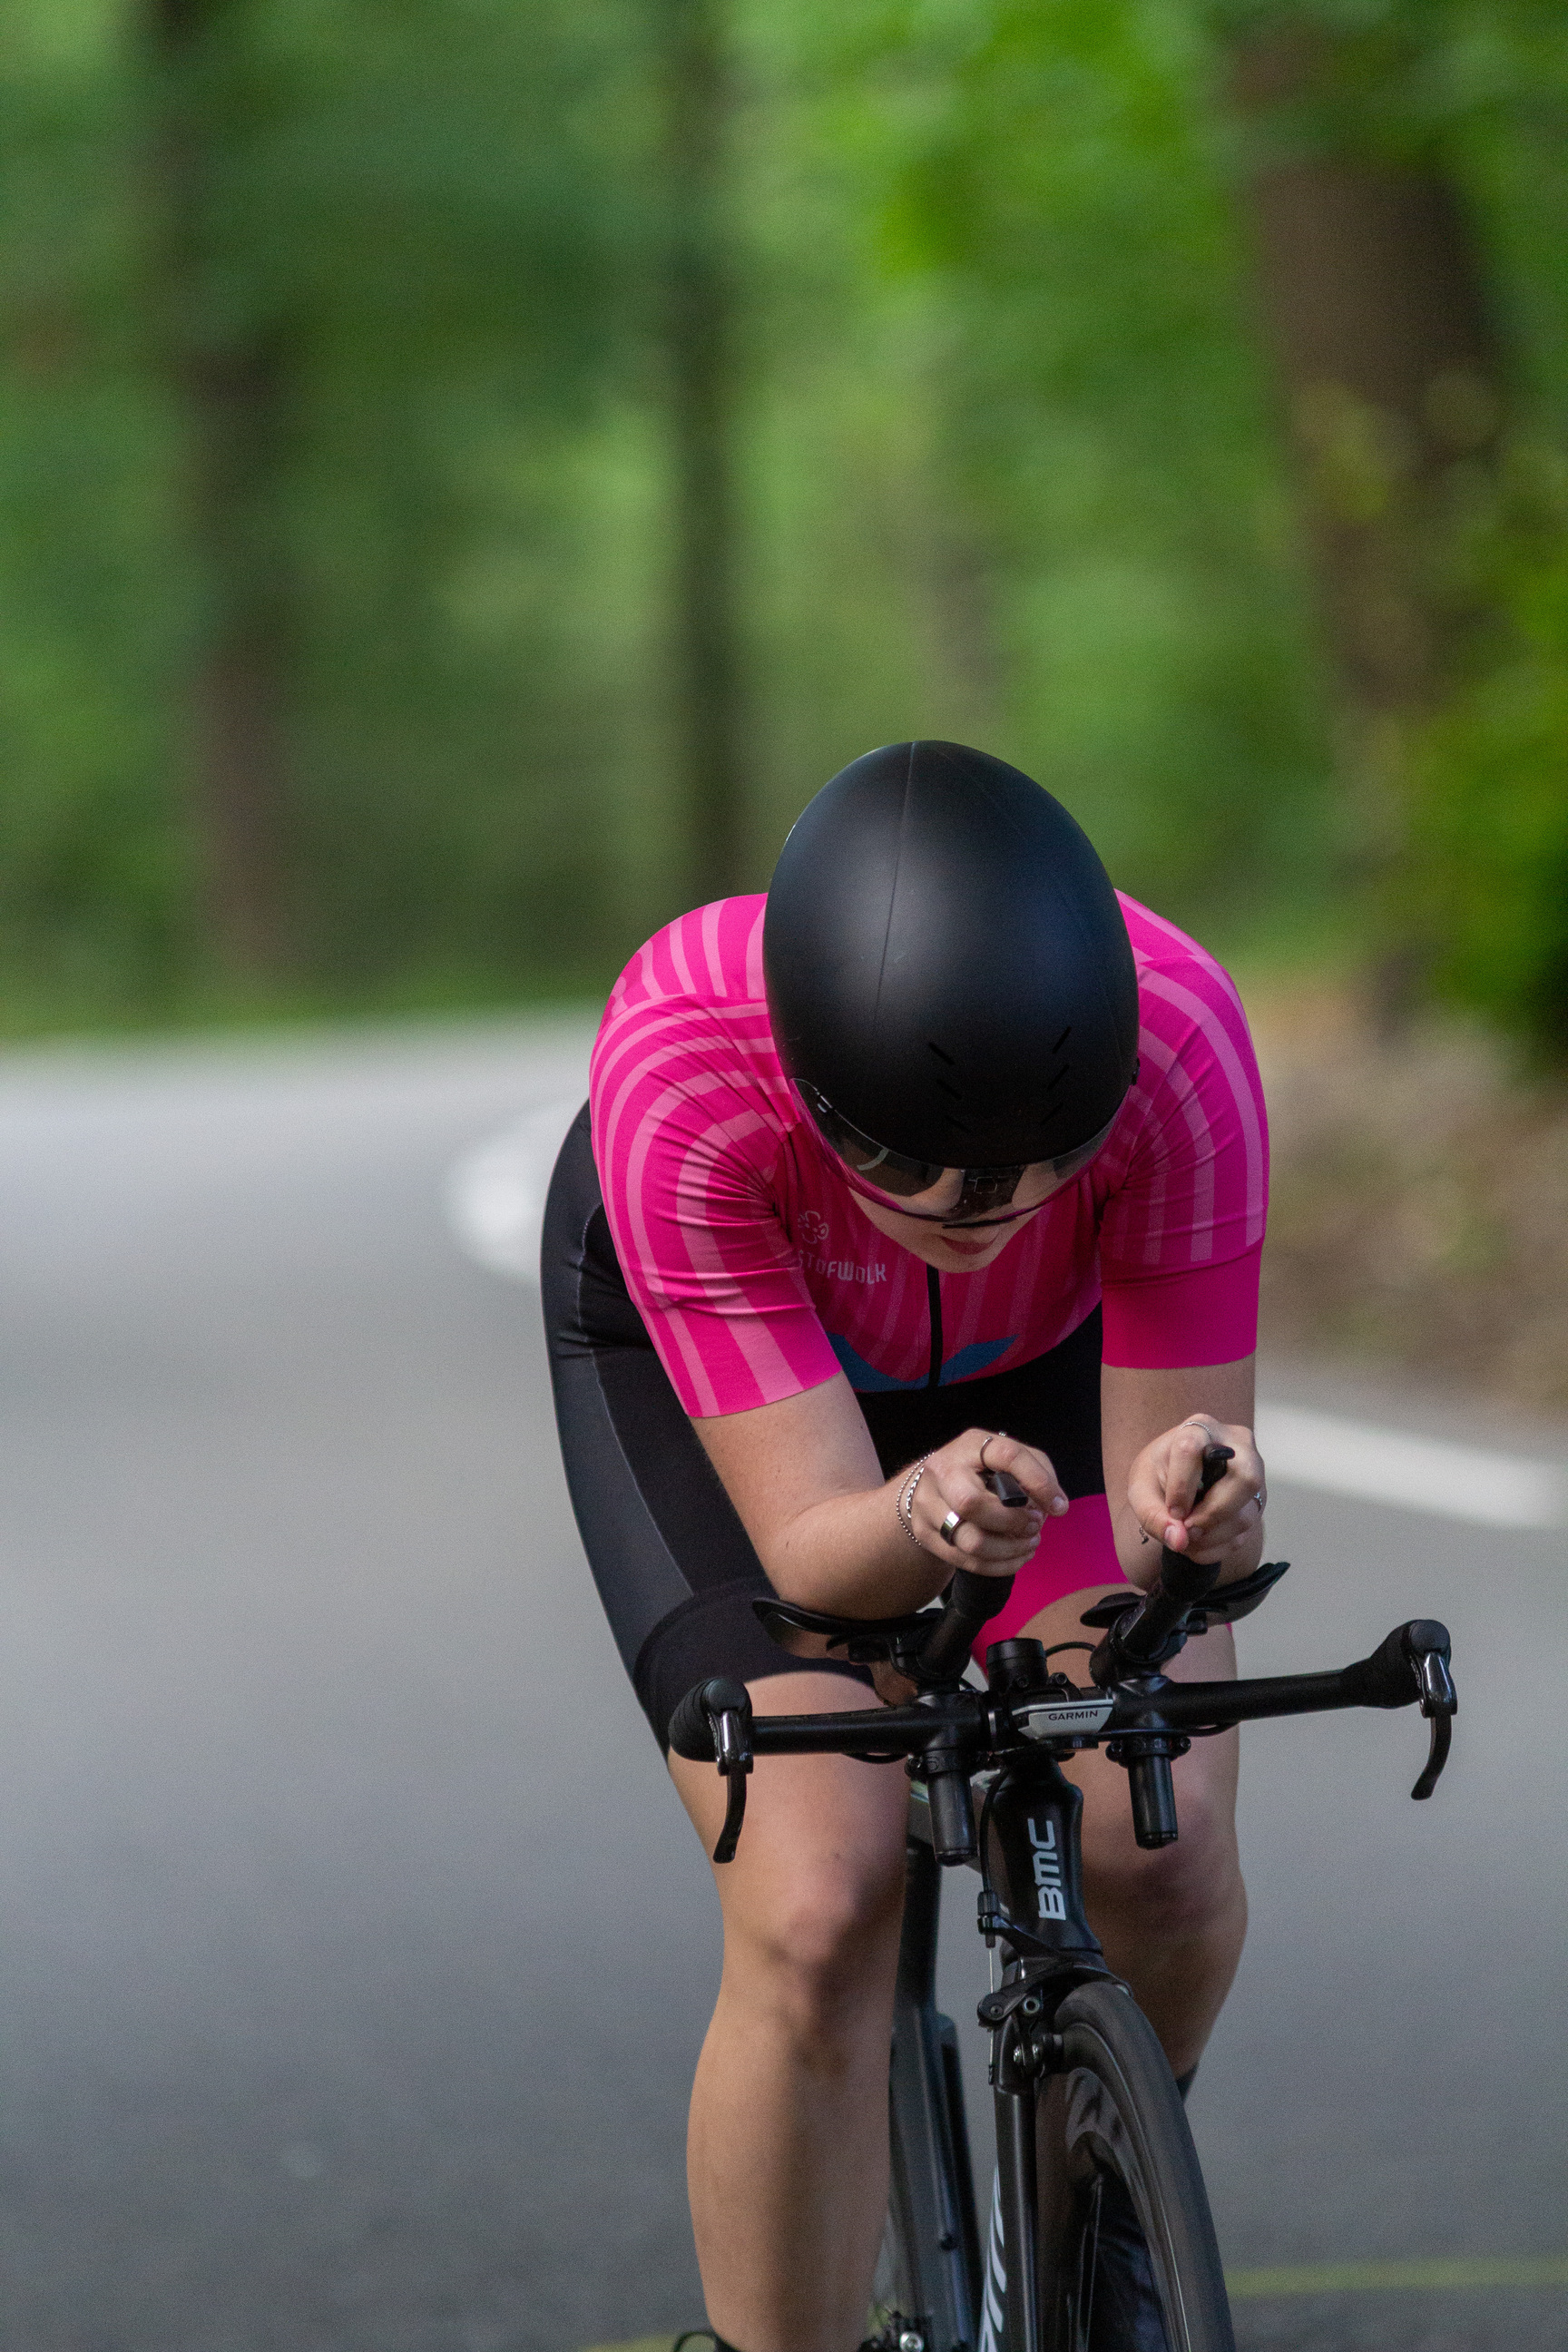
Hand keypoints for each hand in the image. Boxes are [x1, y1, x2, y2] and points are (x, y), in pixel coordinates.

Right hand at [906, 1428, 1066, 1573]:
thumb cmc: (980, 1472)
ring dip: (1009, 1549)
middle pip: (972, 1504)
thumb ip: (1038, 1473)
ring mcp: (929, 1504)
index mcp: (971, 1445)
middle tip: (1034, 1525)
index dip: (1038, 1482)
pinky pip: (967, 1561)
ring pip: (971, 1541)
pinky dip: (1000, 1565)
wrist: (929, 1487)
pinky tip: (1016, 1557)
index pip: (1007, 1456)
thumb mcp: (1009, 1460)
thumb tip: (1055, 1506)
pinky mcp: (926, 1534)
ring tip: (1029, 1543)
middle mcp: (944, 1471)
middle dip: (1012, 1522)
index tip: (1058, 1506)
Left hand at [1127, 1416, 1265, 1572]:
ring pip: (1246, 1512)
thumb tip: (1179, 1539)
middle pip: (1244, 1478)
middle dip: (1212, 1513)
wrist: (1176, 1485)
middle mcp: (1236, 1445)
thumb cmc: (1158, 1478)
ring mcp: (1253, 1474)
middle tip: (1187, 1528)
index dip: (1181, 1486)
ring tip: (1186, 1538)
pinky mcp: (1257, 1501)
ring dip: (1211, 1537)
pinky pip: (1246, 1532)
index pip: (1192, 1449)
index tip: (1172, 1510)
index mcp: (1199, 1428)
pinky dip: (1218, 1546)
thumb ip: (1152, 1515)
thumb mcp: (1141, 1492)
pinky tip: (1198, 1543)